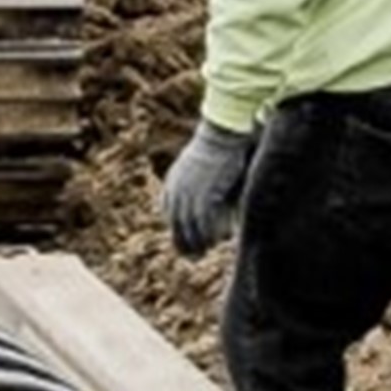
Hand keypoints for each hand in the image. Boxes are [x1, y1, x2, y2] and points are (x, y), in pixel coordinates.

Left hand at [161, 119, 255, 259]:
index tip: (185, 241)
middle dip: (185, 243)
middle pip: (177, 227)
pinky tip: (220, 240)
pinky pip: (205, 225)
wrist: (221, 134)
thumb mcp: (201, 169)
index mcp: (172, 184)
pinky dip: (212, 235)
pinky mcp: (203, 198)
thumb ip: (200, 187)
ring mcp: (188, 196)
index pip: (170, 215)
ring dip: (199, 243)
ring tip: (206, 252)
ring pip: (190, 229)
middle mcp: (176, 192)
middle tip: (193, 256)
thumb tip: (210, 200)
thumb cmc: (217, 148)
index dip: (178, 230)